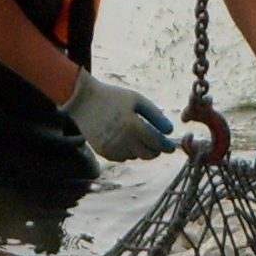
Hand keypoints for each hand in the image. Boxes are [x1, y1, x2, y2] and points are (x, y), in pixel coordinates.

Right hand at [59, 69, 175, 161]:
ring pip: (135, 156)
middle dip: (155, 150)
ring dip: (140, 150)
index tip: (171, 147)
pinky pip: (122, 157)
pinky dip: (127, 151)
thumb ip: (155, 115)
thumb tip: (170, 131)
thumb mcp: (136, 100)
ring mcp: (113, 149)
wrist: (84, 102)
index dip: (167, 146)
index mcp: (133, 126)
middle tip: (157, 144)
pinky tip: (123, 139)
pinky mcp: (104, 153)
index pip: (157, 143)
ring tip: (135, 135)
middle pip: (148, 155)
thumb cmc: (112, 97)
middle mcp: (123, 141)